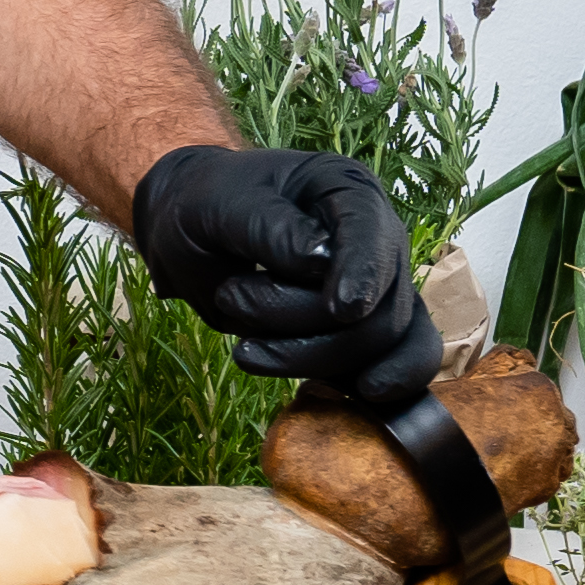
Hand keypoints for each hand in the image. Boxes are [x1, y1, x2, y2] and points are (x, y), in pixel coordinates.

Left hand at [129, 145, 444, 412]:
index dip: (363, 273)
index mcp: (348, 191)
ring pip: (377, 345)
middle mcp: (376, 239)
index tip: (340, 309)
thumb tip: (320, 261)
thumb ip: (270, 229)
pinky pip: (393, 365)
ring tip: (243, 344)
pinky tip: (325, 393)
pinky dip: (360, 388)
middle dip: (301, 321)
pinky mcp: (366, 330)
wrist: (191, 236)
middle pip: (378, 305)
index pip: (373, 232)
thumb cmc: (206, 206)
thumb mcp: (219, 205)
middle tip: (229, 298)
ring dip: (306, 356)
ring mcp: (378, 288)